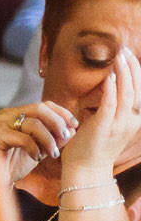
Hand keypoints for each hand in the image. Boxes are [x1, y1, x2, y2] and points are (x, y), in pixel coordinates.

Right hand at [0, 99, 76, 181]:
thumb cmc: (15, 163)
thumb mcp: (41, 148)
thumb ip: (55, 138)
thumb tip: (73, 129)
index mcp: (18, 114)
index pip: (44, 104)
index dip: (62, 113)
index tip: (74, 126)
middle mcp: (7, 114)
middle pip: (39, 108)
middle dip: (57, 123)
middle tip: (65, 138)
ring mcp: (0, 124)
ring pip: (33, 123)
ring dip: (48, 140)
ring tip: (52, 153)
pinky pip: (23, 138)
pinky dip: (35, 148)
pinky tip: (37, 158)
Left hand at [61, 46, 140, 180]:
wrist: (86, 170)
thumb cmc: (92, 146)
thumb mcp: (108, 123)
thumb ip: (111, 107)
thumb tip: (109, 87)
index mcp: (133, 120)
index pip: (139, 91)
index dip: (137, 73)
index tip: (130, 56)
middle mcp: (131, 122)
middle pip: (137, 89)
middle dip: (132, 68)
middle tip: (125, 50)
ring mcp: (119, 125)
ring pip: (127, 94)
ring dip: (123, 73)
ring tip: (119, 57)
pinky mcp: (104, 127)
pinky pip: (110, 104)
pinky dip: (111, 89)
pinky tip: (109, 76)